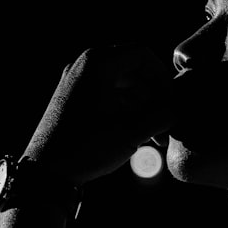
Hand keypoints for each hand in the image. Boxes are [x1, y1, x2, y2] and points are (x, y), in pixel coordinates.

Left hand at [23, 46, 173, 184]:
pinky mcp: (73, 98)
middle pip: (132, 68)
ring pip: (121, 83)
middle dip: (154, 94)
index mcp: (98, 63)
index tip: (174, 100)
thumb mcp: (133, 131)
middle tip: (167, 121)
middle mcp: (84, 65)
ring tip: (156, 135)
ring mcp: (76, 81)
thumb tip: (182, 106)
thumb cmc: (87, 148)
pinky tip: (137, 134)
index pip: (143, 54)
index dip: (163, 77)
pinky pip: (107, 94)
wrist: (46, 173)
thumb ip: (163, 114)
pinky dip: (125, 109)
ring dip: (142, 105)